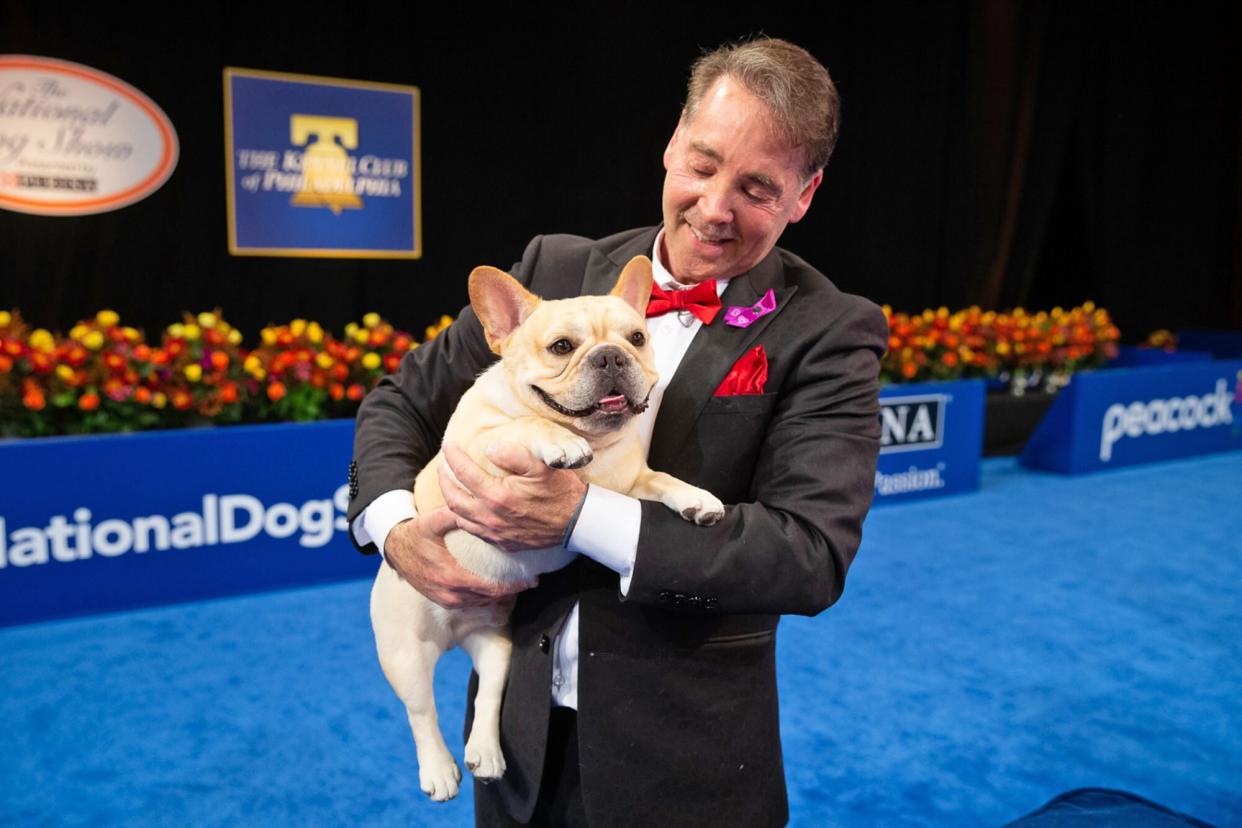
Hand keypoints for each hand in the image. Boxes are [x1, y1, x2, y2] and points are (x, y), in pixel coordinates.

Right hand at [383, 508, 533, 608]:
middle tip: (530, 582)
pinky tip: (496, 590)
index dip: (512, 585)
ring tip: (516, 585)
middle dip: (511, 591)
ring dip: (499, 597)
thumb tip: (476, 504)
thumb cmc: (417, 533)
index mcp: (451, 575)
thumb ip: (454, 515)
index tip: (530, 580)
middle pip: (489, 599)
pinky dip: (485, 600)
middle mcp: (449, 593)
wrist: (395, 549)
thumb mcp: (432, 521)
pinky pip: (469, 605)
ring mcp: (445, 599)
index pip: (490, 588)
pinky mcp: (441, 601)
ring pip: (480, 604)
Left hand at [439, 441, 587, 551]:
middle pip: (452, 497)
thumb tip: (490, 449)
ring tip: (450, 486)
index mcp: (497, 495)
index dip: (453, 456)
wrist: (576, 522)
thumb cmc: (559, 491)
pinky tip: (467, 509)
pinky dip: (463, 518)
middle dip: (444, 479)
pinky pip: (473, 531)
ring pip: (459, 517)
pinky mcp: (501, 543)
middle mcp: (490, 517)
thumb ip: (513, 454)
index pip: (464, 472)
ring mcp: (495, 533)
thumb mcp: (540, 465)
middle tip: (443, 466)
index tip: (448, 445)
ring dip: (450, 499)